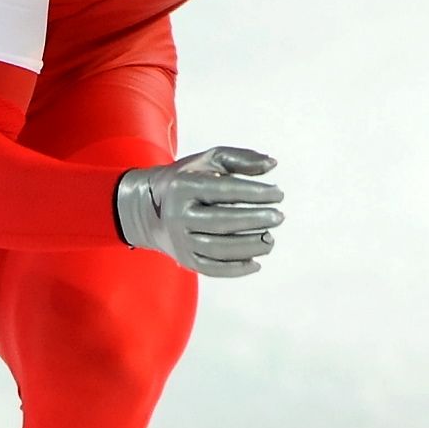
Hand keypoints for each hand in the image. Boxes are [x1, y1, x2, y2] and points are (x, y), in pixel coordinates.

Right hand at [114, 147, 283, 277]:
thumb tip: (273, 164)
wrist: (149, 210)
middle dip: (255, 220)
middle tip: (279, 217)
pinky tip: (257, 262)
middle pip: (222, 222)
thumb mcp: (207, 161)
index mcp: (182, 187)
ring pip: (218, 249)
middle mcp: (178, 215)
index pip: (223, 190)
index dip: (254, 192)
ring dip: (250, 246)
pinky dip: (236, 269)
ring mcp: (180, 240)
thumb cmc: (187, 181)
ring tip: (271, 239)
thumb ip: (240, 159)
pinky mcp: (185, 259)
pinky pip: (212, 269)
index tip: (278, 194)